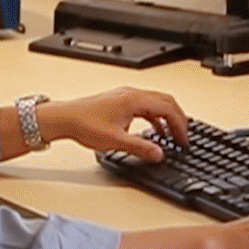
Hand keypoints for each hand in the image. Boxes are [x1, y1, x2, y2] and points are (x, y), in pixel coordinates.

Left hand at [47, 87, 188, 161]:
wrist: (64, 118)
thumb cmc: (84, 124)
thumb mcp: (116, 141)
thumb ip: (140, 148)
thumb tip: (159, 154)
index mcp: (134, 99)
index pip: (168, 108)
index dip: (180, 124)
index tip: (184, 140)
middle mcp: (131, 94)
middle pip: (166, 101)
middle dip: (178, 119)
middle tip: (183, 137)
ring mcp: (125, 96)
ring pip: (156, 102)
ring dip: (167, 117)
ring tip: (172, 136)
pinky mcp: (120, 101)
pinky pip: (145, 106)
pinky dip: (155, 117)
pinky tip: (154, 131)